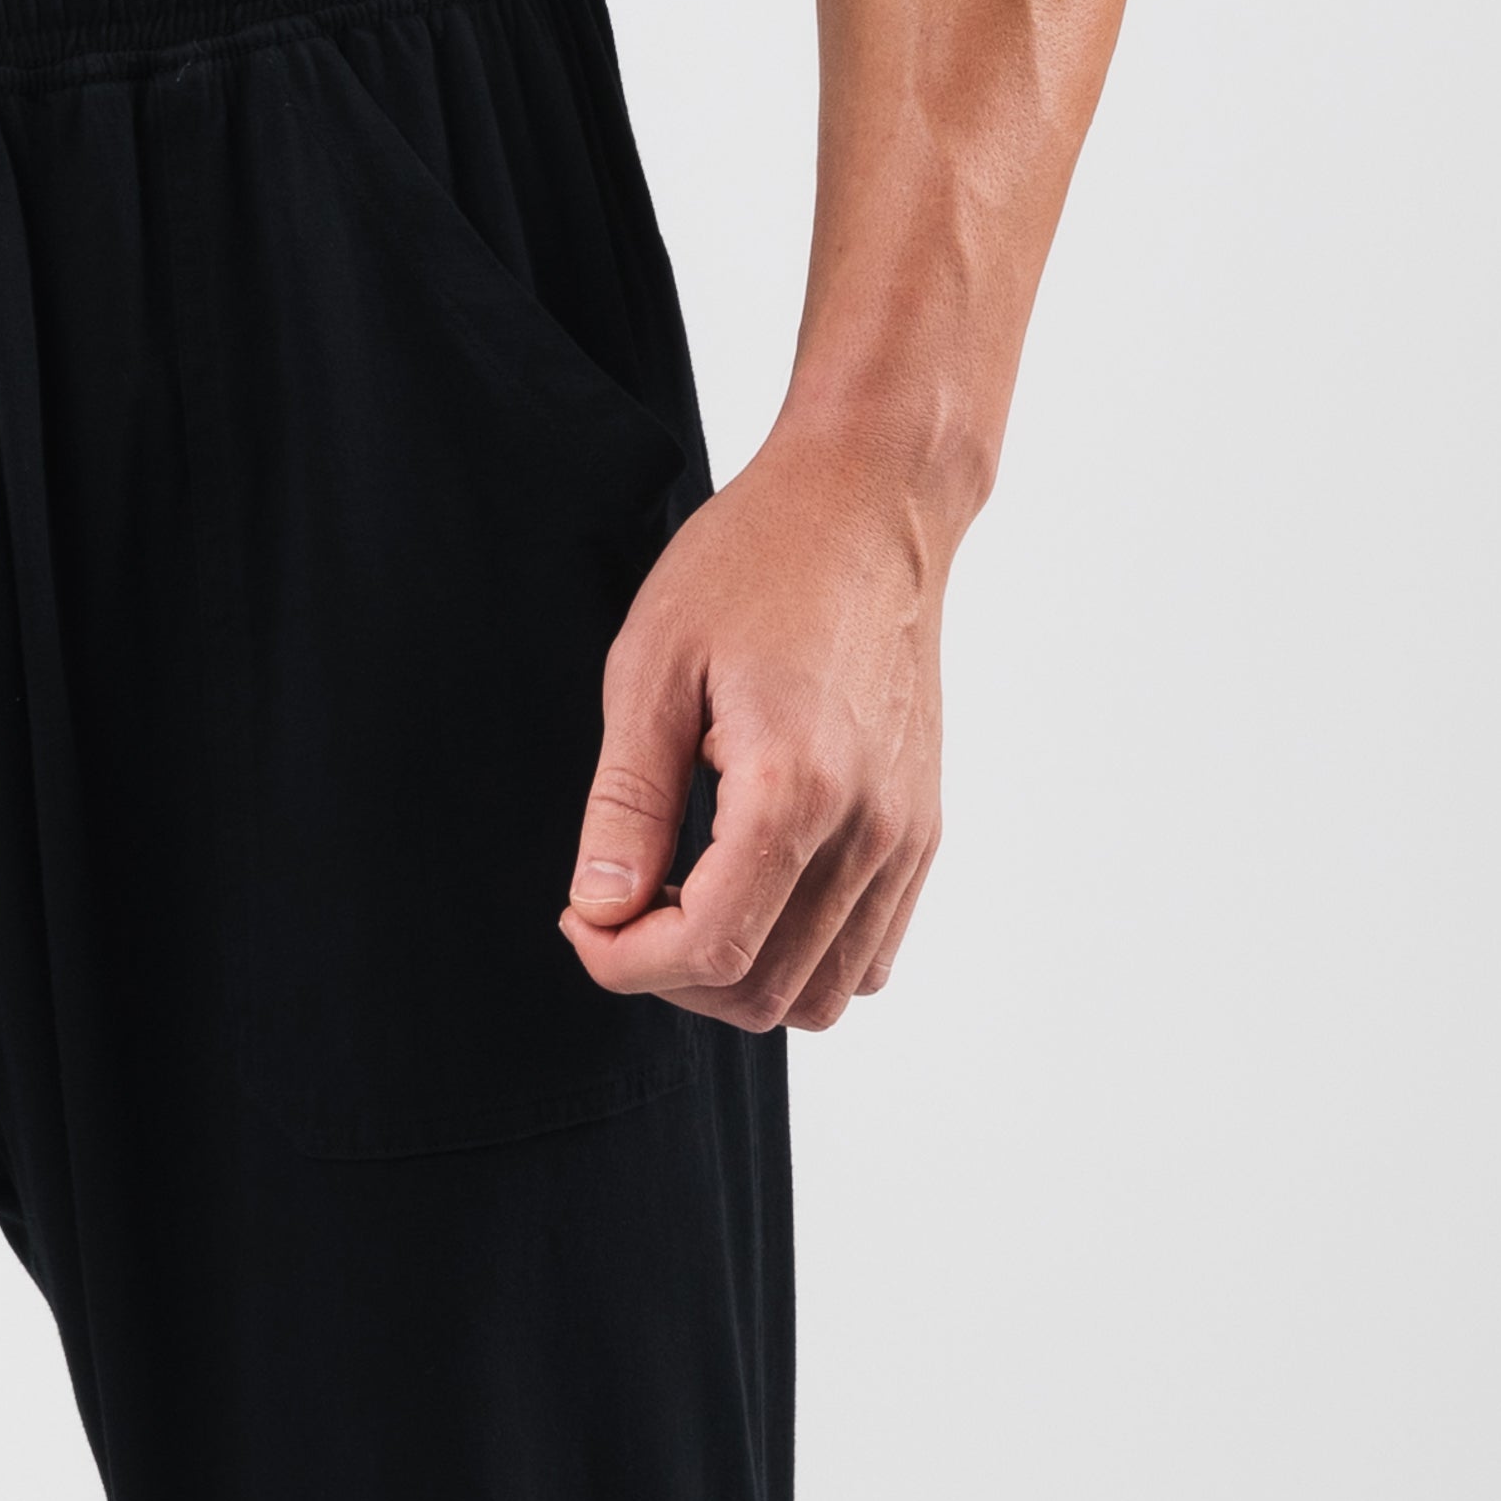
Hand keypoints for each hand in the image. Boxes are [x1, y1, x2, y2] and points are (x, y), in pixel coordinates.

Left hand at [556, 431, 948, 1033]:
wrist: (866, 504)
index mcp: (794, 789)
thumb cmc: (755, 561)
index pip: (709, 948)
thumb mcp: (652, 664)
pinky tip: (745, 884)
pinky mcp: (922, 830)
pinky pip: (868, 953)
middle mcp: (868, 831)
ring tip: (678, 893)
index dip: (623, 961)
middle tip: (617, 902)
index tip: (578, 917)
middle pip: (764, 992)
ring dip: (736, 973)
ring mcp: (907, 838)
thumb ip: (626, 802)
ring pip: (822, 995)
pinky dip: (800, 956)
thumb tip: (600, 911)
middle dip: (671, 975)